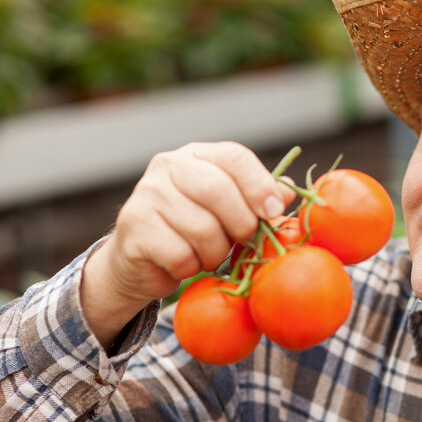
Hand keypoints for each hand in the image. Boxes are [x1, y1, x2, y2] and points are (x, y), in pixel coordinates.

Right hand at [80, 142, 294, 348]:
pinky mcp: (134, 227)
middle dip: (241, 223)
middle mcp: (168, 166)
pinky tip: (184, 263)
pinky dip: (190, 267)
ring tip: (208, 254)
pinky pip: (179, 254)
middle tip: (243, 240)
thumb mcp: (231, 210)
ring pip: (201, 228)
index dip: (259, 185)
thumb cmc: (195, 230)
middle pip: (218, 190)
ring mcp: (146, 194)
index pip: (234, 157)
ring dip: (214, 252)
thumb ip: (258, 198)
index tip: (274, 211)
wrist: (142, 260)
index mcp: (197, 155)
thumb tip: (288, 192)